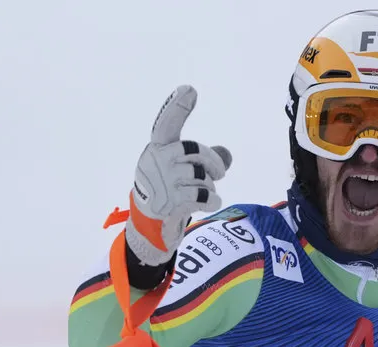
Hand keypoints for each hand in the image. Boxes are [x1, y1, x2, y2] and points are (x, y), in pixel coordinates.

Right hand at [125, 85, 231, 265]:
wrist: (150, 225)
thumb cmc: (168, 191)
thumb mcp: (181, 172)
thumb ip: (204, 160)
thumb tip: (227, 156)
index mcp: (157, 149)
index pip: (167, 125)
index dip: (178, 107)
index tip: (190, 89)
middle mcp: (155, 162)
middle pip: (196, 152)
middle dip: (213, 163)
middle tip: (219, 174)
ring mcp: (162, 183)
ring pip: (202, 177)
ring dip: (211, 186)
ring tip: (204, 193)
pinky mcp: (171, 203)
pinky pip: (205, 195)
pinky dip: (212, 201)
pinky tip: (207, 204)